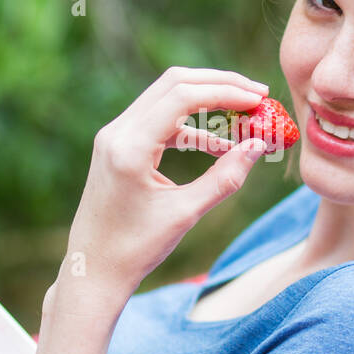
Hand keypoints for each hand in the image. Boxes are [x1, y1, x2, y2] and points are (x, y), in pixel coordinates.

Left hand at [63, 66, 271, 292]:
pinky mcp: (118, 145)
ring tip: (245, 116)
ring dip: (207, 102)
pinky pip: (159, 122)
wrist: (93, 269)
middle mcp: (117, 132)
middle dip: (219, 84)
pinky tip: (220, 145)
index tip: (260, 99)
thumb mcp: (185, 213)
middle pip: (174, 84)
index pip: (183, 97)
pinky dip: (191, 127)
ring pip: (166, 98)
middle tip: (257, 94)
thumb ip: (225, 178)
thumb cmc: (135, 249)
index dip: (226, 92)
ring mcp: (114, 136)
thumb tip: (259, 146)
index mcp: (130, 148)